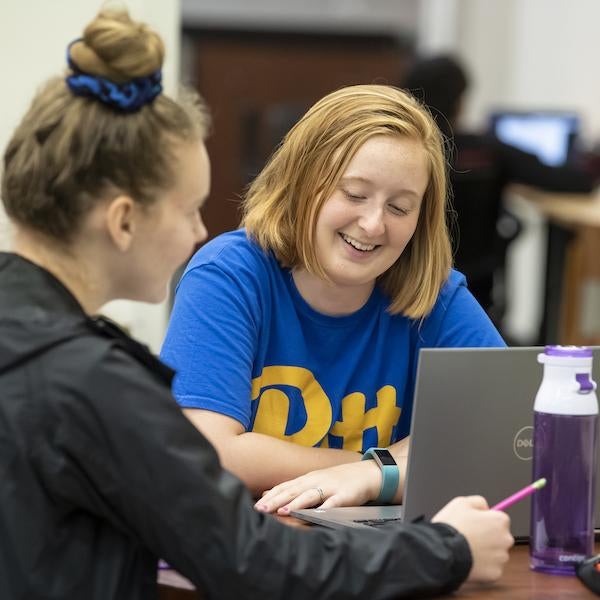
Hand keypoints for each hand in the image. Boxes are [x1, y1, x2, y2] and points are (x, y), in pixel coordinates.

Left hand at [255, 461, 381, 514]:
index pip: (285, 487)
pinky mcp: (345, 495)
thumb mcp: (311, 481)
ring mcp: (330, 487)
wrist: (365, 474)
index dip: (270, 496)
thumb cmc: (336, 480)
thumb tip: (265, 493)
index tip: (255, 506)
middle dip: (276, 500)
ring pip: (310, 495)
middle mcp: (316, 481)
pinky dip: (325, 507)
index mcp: (307, 479)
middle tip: (261, 510)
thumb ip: (291, 488)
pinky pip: (334, 502)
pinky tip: (317, 514)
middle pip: (293, 490)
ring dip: (295, 503)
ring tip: (282, 511)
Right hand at [432, 496, 513, 582]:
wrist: (443, 551)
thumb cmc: (452, 526)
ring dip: (485, 551)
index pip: (500, 519)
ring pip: (495, 553)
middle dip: (488, 536)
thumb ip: (478, 502)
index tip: (476, 523)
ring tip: (467, 548)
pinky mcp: (495, 573)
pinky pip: (490, 568)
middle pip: (500, 537)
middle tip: (470, 536)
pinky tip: (469, 559)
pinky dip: (482, 565)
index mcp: (499, 521)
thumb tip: (485, 508)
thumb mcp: (461, 502)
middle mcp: (505, 539)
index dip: (486, 520)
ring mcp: (501, 558)